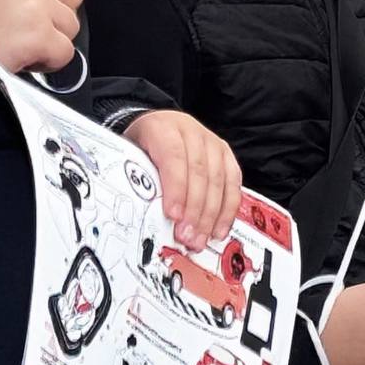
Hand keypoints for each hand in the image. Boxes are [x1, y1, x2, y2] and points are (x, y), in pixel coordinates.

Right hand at [0, 0, 87, 93]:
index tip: (25, 5)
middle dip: (53, 16)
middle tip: (18, 26)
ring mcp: (36, 4)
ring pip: (72, 25)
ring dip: (50, 39)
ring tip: (17, 41)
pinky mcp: (39, 35)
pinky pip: (66, 52)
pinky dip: (48, 61)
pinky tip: (22, 57)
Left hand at [127, 111, 241, 251]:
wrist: (157, 125)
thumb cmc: (142, 145)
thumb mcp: (131, 156)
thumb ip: (138, 180)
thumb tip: (141, 214)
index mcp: (163, 128)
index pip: (174, 157)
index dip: (176, 188)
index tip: (173, 215)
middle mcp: (191, 132)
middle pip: (199, 172)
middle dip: (194, 210)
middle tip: (186, 236)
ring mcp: (211, 142)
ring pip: (218, 180)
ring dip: (210, 215)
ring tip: (200, 239)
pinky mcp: (225, 154)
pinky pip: (233, 182)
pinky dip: (227, 209)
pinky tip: (218, 228)